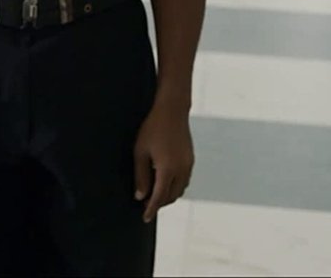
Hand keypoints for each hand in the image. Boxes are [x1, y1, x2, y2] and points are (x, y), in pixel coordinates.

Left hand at [133, 102, 194, 222]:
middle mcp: (181, 170)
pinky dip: (175, 187)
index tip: (145, 218)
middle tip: (147, 206)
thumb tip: (140, 196)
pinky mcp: (190, 159)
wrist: (172, 111)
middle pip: (171, 196)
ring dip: (168, 196)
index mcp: (167, 170)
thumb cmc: (152, 129)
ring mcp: (188, 165)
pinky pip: (184, 180)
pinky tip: (165, 183)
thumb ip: (140, 176)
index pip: (159, 197)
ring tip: (155, 195)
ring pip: (179, 190)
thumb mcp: (140, 152)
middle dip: (160, 204)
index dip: (151, 209)